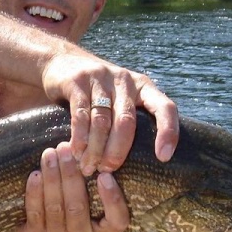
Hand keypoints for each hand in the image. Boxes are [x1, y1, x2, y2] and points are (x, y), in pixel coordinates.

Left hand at [14, 142, 128, 231]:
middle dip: (70, 175)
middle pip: (77, 208)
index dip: (113, 199)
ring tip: (50, 155)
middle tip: (66, 149)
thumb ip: (94, 189)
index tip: (105, 175)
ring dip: (52, 177)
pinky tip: (36, 174)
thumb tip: (92, 150)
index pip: (117, 221)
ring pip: (55, 208)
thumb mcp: (91, 211)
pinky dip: (35, 192)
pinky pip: (35, 213)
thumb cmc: (74, 216)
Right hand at [41, 53, 178, 175]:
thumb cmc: (98, 93)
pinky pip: (81, 114)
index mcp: (143, 86)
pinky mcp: (77, 81)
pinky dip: (79, 137)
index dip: (168, 131)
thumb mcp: (121, 98)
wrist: (62, 61)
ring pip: (102, 121)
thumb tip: (145, 163)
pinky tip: (76, 152)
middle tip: (108, 170)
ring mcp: (100, 78)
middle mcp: (125, 80)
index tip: (163, 157)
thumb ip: (132, 120)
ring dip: (95, 149)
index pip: (165, 107)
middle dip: (117, 151)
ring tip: (88, 168)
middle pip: (126, 121)